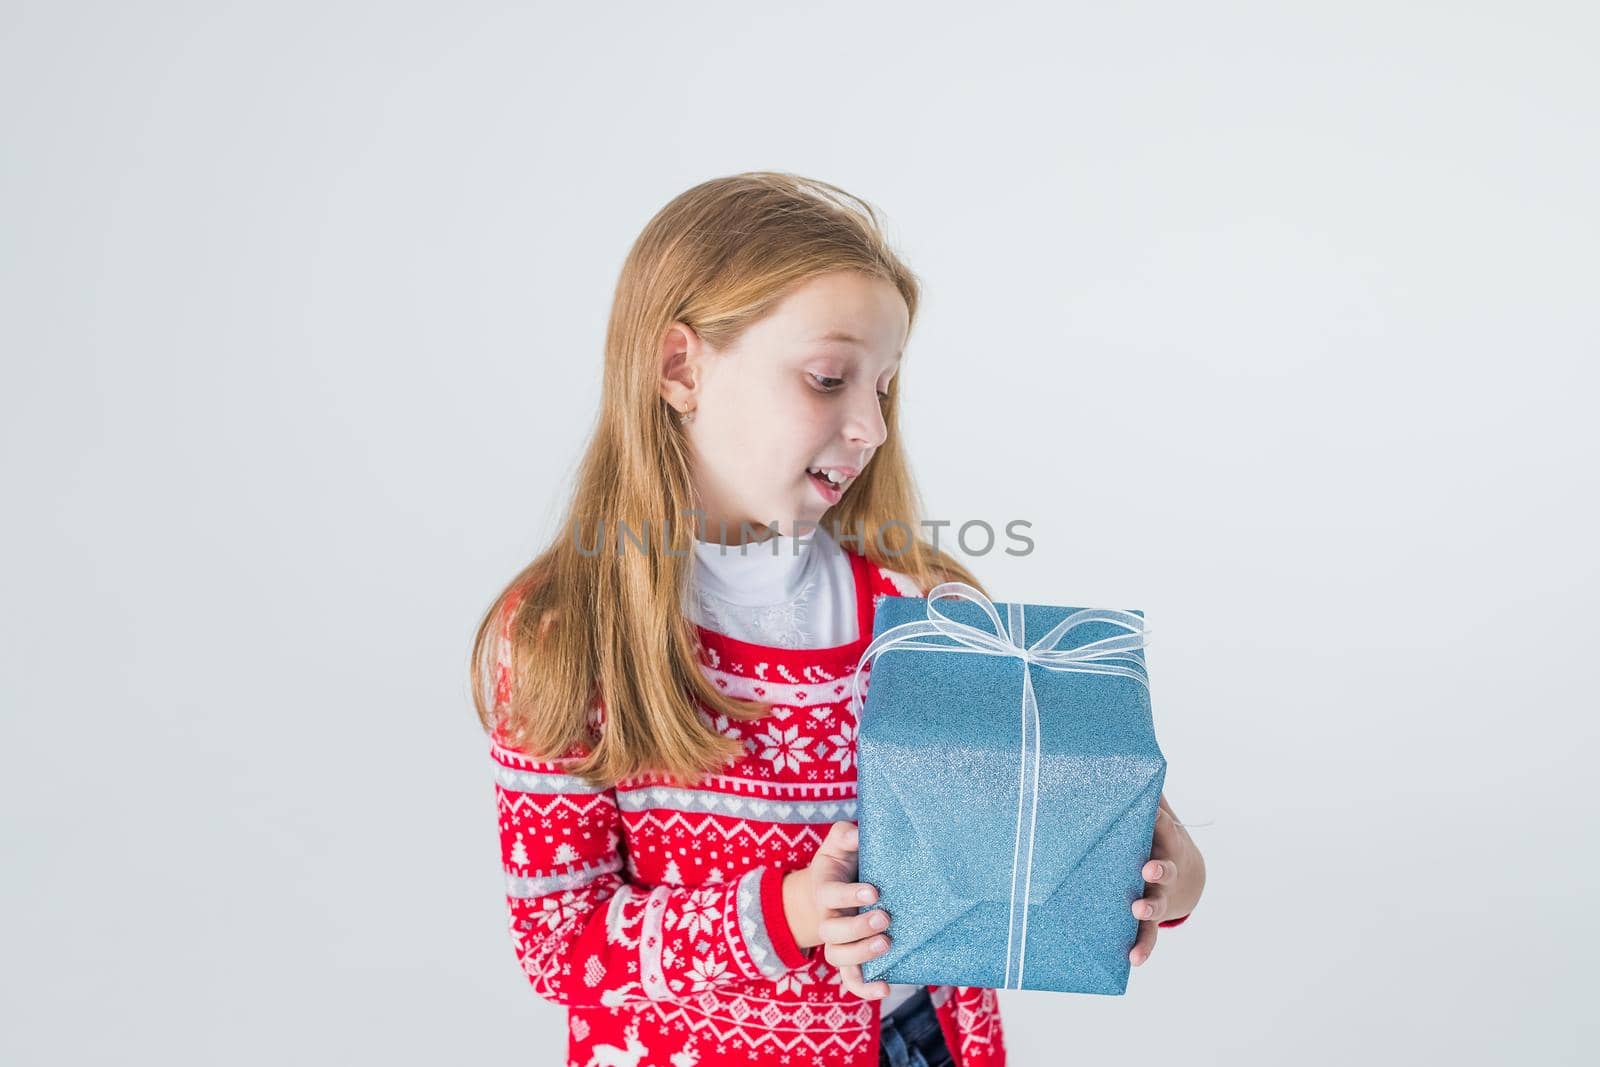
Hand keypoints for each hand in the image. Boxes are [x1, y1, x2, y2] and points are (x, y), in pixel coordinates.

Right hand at [784, 821, 892, 999]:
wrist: (830, 888)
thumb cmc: (841, 863)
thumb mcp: (839, 843)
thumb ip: (845, 835)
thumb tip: (857, 836)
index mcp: (825, 890)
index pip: (830, 895)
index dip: (849, 896)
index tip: (874, 892)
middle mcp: (828, 919)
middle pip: (832, 932)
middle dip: (858, 927)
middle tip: (885, 917)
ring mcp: (837, 942)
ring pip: (838, 957)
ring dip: (861, 953)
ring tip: (887, 943)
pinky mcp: (849, 959)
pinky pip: (851, 980)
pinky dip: (865, 989)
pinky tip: (886, 988)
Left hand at [1130, 792, 1204, 965]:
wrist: (1189, 876)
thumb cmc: (1158, 837)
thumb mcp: (1155, 815)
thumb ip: (1144, 791)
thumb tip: (1125, 749)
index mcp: (1163, 840)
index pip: (1165, 829)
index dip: (1160, 822)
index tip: (1153, 816)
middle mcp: (1163, 869)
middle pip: (1165, 868)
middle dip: (1158, 867)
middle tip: (1146, 867)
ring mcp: (1159, 896)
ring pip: (1156, 904)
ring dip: (1148, 905)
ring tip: (1136, 907)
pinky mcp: (1150, 918)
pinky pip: (1147, 935)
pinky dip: (1142, 948)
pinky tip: (1132, 960)